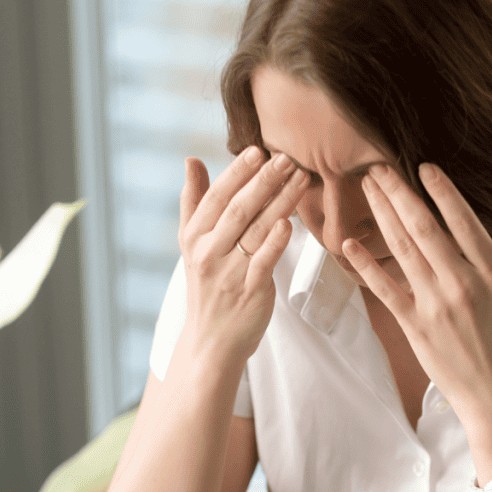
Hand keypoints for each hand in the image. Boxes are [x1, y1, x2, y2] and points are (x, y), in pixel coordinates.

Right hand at [178, 146, 308, 360]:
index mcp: (194, 237)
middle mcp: (208, 253)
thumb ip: (194, 201)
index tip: (256, 151)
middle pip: (237, 210)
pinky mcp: (250, 292)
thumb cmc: (207, 284)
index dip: (236, 173)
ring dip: (279, 202)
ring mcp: (229, 273)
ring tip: (300, 179)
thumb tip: (190, 160)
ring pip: (255, 231)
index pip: (216, 198)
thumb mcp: (192, 244)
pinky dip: (276, 242)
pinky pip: (264, 263)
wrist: (212, 340)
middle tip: (286, 158)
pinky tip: (289, 223)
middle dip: (263, 181)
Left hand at [342, 163, 491, 417]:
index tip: (425, 167)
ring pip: (402, 250)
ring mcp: (435, 304)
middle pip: (424, 228)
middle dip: (399, 193)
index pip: (464, 221)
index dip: (442, 192)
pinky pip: (385, 289)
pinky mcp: (414, 325)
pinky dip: (366, 265)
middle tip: (378, 165)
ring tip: (367, 187)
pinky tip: (349, 242)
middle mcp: (462, 284)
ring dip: (382, 215)